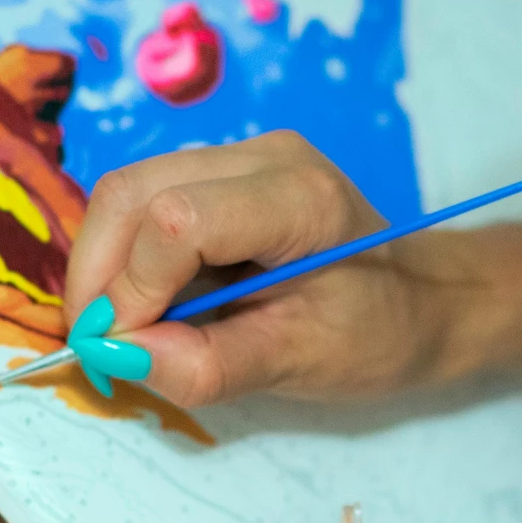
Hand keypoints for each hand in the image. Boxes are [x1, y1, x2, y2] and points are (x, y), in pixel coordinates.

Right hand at [61, 132, 521, 407]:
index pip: (176, 220)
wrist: (424, 301)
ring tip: (130, 328)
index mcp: (301, 199)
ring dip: (108, 265)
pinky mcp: (223, 172)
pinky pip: (145, 203)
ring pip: (127, 193)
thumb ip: (210, 364)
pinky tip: (153, 303)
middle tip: (102, 344)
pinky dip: (127, 257)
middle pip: (132, 192)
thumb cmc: (379, 335)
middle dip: (97, 273)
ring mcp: (241, 155)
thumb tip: (118, 353)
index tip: (122, 351)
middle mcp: (265, 156)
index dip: (131, 290)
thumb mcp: (301, 367)